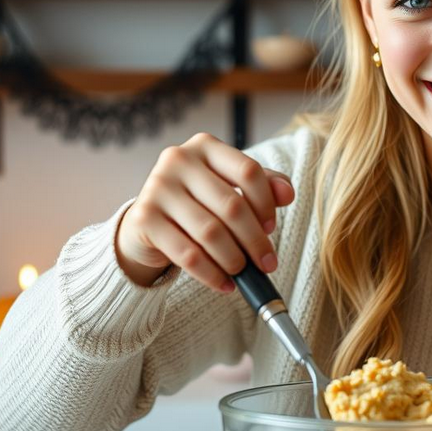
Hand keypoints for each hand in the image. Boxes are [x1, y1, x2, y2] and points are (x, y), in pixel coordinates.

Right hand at [115, 132, 294, 290]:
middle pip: (231, 205)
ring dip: (234, 259)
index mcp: (204, 146)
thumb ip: (263, 185)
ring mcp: (157, 187)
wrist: (148, 223)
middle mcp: (177, 159)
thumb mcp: (230, 186)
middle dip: (255, 240)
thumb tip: (288, 193)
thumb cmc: (199, 202)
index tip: (271, 228)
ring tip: (243, 273)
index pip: (248, 171)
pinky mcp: (144, 219)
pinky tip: (224, 284)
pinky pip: (187, 254)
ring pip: (210, 232)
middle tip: (267, 263)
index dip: (266, 203)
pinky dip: (211, 274)